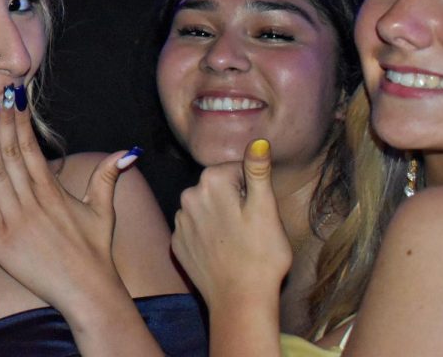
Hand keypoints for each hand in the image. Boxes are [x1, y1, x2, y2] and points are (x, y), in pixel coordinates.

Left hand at [0, 85, 135, 306]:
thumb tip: (130, 151)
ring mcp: (14, 223)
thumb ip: (107, 177)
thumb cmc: (95, 252)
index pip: (31, 148)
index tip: (14, 98)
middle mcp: (33, 204)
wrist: (88, 294)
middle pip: (11, 155)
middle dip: (2, 123)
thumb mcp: (103, 211)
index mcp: (54, 193)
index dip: (21, 121)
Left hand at [171, 139, 291, 308]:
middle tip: (252, 228)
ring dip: (220, 218)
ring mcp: (179, 221)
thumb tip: (257, 141)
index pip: (237, 170)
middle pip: (219, 188)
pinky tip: (222, 252)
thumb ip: (257, 171)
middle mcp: (187, 196)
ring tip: (238, 243)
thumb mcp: (266, 209)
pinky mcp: (176, 243)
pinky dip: (208, 236)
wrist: (239, 301)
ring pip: (206, 208)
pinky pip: (195, 229)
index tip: (259, 212)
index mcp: (211, 182)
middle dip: (236, 201)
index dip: (253, 189)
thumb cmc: (260, 256)